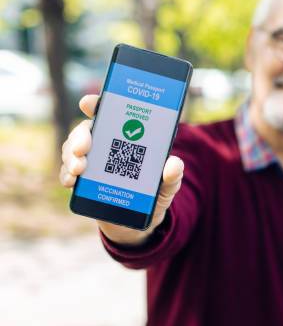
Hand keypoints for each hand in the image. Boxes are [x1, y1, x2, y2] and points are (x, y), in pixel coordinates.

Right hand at [59, 94, 183, 245]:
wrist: (138, 221)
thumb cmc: (153, 194)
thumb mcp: (168, 185)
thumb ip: (173, 175)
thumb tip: (174, 164)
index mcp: (127, 137)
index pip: (109, 113)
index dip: (96, 104)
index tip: (88, 103)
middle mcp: (106, 145)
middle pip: (86, 131)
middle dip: (80, 136)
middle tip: (82, 148)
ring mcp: (92, 162)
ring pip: (73, 149)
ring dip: (71, 157)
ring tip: (78, 169)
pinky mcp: (82, 181)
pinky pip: (67, 172)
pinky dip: (66, 175)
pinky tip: (71, 181)